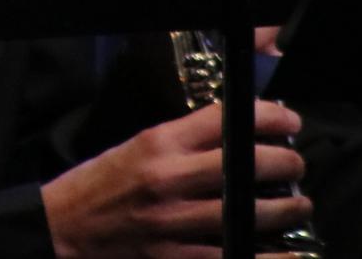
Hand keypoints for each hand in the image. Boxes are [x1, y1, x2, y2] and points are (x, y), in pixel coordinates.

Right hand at [41, 101, 314, 258]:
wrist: (63, 230)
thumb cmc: (99, 188)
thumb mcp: (135, 149)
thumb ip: (181, 144)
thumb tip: (237, 139)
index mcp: (157, 144)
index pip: (225, 120)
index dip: (268, 117)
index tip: (287, 122)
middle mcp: (168, 180)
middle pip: (247, 164)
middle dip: (285, 163)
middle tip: (295, 165)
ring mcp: (175, 223)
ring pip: (252, 214)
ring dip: (287, 208)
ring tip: (298, 205)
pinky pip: (238, 257)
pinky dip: (272, 256)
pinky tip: (288, 251)